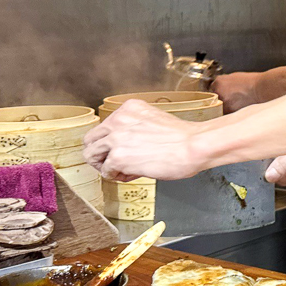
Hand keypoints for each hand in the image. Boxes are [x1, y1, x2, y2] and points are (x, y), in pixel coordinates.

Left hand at [83, 100, 203, 181]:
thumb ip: (135, 128)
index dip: (111, 142)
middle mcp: (118, 120)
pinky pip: (107, 171)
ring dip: (105, 166)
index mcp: (129, 108)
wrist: (194, 146)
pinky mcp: (118, 157)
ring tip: (121, 171)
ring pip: (91, 155)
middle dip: (100, 154)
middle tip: (112, 164)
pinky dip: (117, 176)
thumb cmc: (183, 138)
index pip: (105, 126)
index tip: (121, 150)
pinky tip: (133, 175)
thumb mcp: (154, 121)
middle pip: (91, 140)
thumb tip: (126, 146)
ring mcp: (116, 138)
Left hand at [212, 72, 264, 112]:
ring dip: (224, 105)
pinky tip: (237, 106)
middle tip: (230, 98)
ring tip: (235, 102)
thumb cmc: (251, 82)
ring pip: (218, 106)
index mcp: (219, 82)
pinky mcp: (228, 110)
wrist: (260, 89)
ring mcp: (223, 102)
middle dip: (220, 98)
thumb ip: (224, 82)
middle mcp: (218, 91)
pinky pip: (224, 112)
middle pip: (213, 98)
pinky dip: (229, 110)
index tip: (222, 92)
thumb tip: (221, 87)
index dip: (218, 91)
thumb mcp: (234, 76)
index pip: (212, 88)